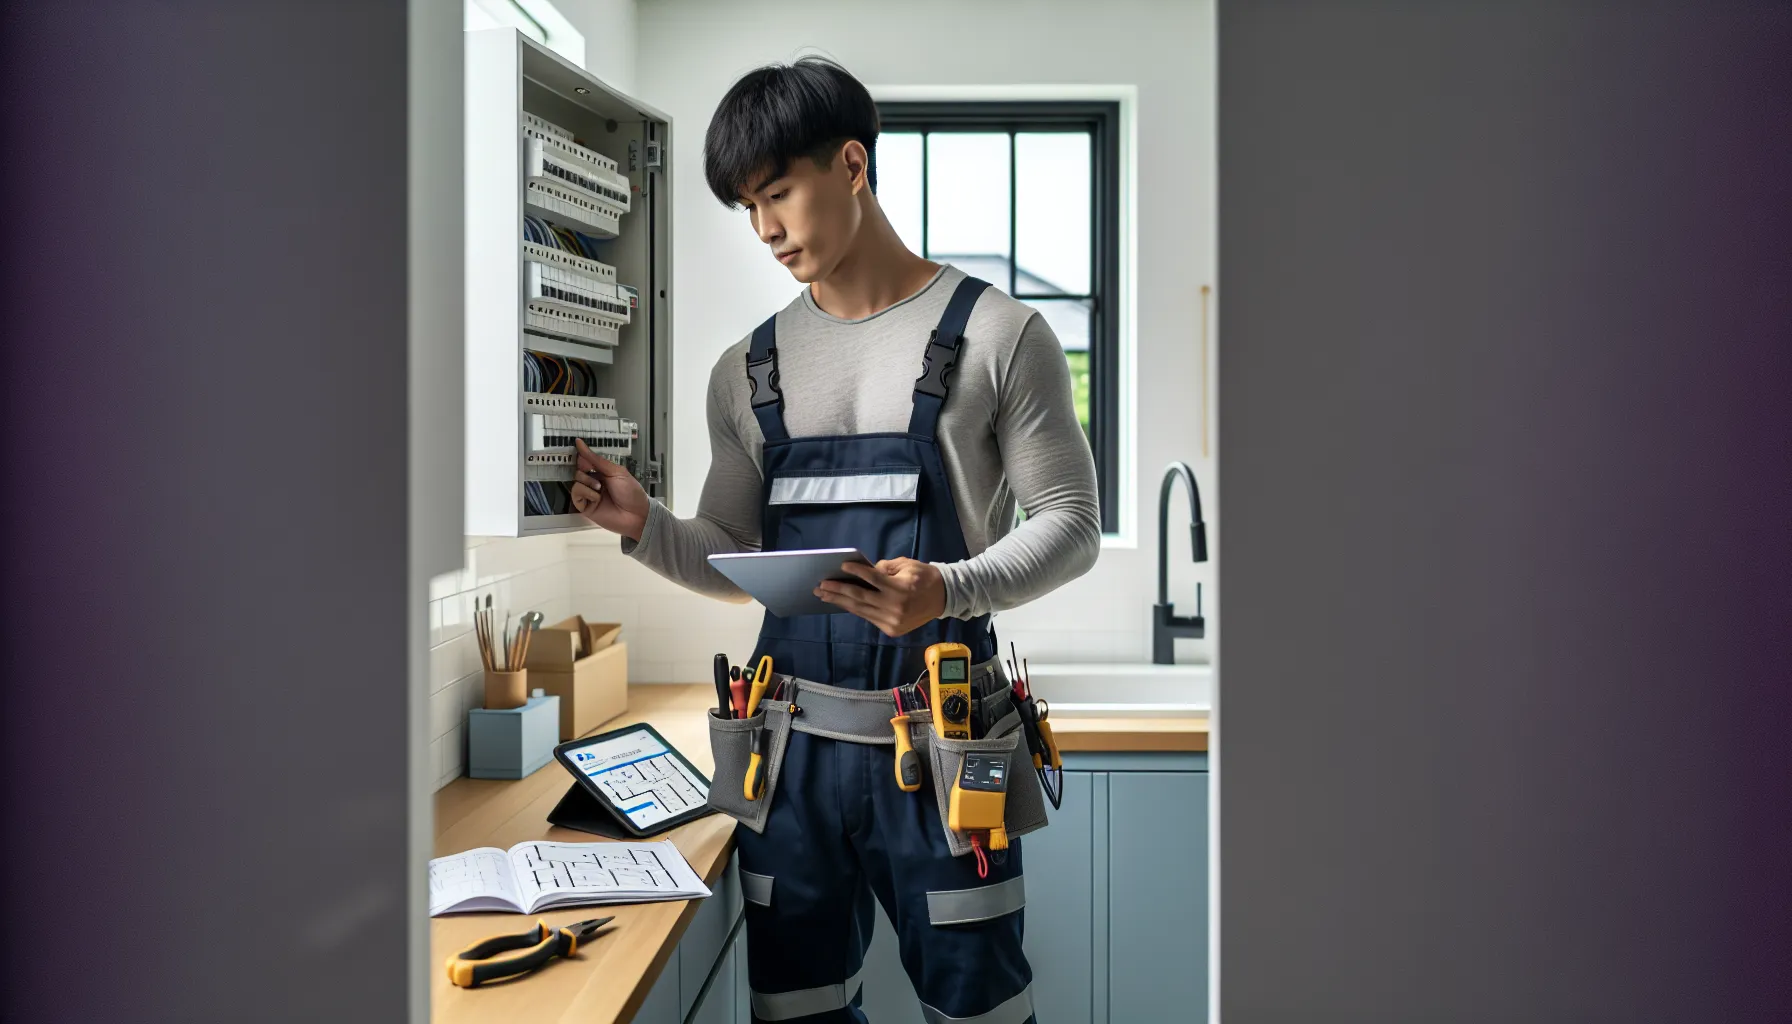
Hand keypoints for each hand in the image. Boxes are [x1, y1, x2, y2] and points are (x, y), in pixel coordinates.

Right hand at [570, 439, 648, 540]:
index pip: (585, 461)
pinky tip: (596, 497)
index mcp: (602, 472)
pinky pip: (576, 494)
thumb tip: (579, 442)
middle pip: (578, 470)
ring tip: (599, 488)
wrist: (637, 515)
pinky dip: (585, 492)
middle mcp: (593, 482)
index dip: (582, 456)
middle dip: (585, 470)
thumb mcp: (615, 471)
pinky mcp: (584, 506)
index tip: (578, 449)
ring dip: (587, 481)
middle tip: (597, 476)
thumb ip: (596, 459)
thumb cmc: (630, 491)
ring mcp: (589, 494)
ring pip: (575, 481)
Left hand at [815, 557, 946, 636]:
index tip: (841, 566)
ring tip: (824, 595)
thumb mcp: (907, 565)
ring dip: (840, 602)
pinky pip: (868, 617)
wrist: (944, 598)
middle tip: (820, 586)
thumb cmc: (924, 577)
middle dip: (838, 591)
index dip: (856, 572)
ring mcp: (892, 622)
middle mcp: (895, 608)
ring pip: (860, 610)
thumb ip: (885, 568)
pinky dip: (855, 609)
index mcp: (900, 589)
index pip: (872, 579)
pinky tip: (843, 603)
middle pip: (860, 597)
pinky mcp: (891, 630)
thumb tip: (863, 572)